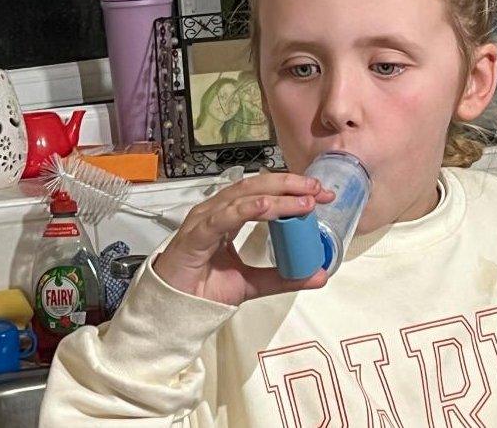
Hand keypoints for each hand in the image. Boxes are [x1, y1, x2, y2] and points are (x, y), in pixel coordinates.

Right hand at [152, 173, 334, 305]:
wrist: (175, 310)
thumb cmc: (205, 290)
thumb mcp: (253, 283)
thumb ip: (284, 277)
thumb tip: (319, 275)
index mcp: (228, 215)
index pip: (263, 192)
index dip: (292, 190)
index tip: (321, 195)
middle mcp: (217, 211)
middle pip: (256, 186)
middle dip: (289, 185)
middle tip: (318, 191)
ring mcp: (205, 220)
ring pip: (243, 197)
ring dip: (277, 196)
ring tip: (304, 200)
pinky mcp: (196, 235)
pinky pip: (224, 217)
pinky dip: (248, 209)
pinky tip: (269, 206)